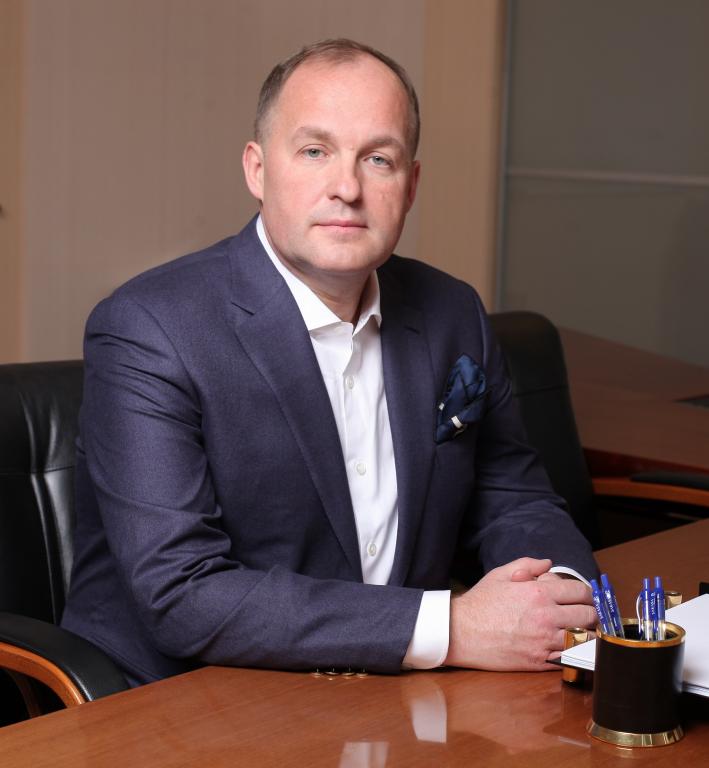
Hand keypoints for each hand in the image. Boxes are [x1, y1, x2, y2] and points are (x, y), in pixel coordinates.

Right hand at [445, 557, 595, 670]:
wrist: (461, 631)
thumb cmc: (480, 602)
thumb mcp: (501, 574)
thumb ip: (527, 564)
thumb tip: (548, 563)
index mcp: (539, 593)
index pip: (580, 593)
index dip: (588, 594)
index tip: (586, 597)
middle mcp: (546, 617)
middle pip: (588, 616)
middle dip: (591, 614)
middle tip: (587, 614)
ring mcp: (543, 641)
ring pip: (583, 640)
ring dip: (586, 635)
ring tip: (582, 631)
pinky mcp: (538, 661)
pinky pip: (568, 658)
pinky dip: (574, 652)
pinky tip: (570, 647)